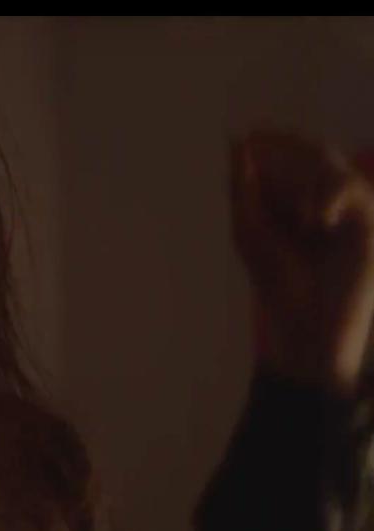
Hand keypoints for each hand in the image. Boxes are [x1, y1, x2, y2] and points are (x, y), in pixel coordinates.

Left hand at [230, 129, 373, 400]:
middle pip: (313, 153)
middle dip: (290, 156)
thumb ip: (244, 188)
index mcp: (294, 200)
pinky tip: (319, 222)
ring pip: (332, 167)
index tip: (249, 135)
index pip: (289, 155)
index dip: (273, 141)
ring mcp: (349, 210)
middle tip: (269, 169)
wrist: (308, 328)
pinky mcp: (368, 224)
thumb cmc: (278, 285)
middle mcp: (323, 200)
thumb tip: (237, 142)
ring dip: (307, 183)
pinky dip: (331, 197)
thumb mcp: (250, 231)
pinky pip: (354, 189)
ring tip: (302, 221)